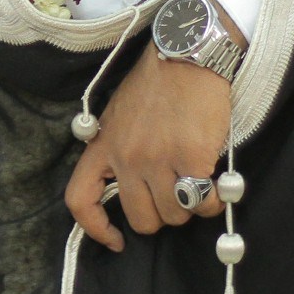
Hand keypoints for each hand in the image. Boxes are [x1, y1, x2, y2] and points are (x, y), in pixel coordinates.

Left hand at [63, 0, 241, 252]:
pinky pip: (203, 202)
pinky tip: (213, 182)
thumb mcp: (119, 113)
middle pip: (141, 220)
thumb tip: (125, 187)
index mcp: (103, 144)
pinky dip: (211, 200)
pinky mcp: (191, 158)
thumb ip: (117, 149)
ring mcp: (158, 159)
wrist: (188, 53)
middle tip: (172, 194)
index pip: (80, 199)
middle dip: (160, 214)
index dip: (95, 228)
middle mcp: (126, 156)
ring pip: (174, 215)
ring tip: (194, 181)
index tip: (115, 240)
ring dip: (188, 206)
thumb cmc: (157, 82)